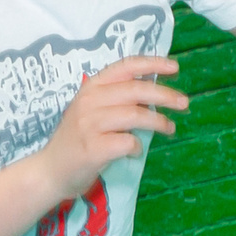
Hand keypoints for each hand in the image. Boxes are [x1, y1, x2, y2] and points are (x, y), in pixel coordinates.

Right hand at [38, 56, 187, 195]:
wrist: (50, 171)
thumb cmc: (77, 140)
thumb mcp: (92, 110)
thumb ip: (116, 98)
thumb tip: (153, 91)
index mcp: (91, 87)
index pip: (125, 66)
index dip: (152, 64)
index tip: (175, 68)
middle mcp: (89, 101)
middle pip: (136, 90)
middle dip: (165, 95)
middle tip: (184, 103)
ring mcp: (90, 124)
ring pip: (136, 115)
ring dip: (159, 122)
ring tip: (169, 128)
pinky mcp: (93, 148)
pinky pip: (128, 142)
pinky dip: (137, 147)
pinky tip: (135, 151)